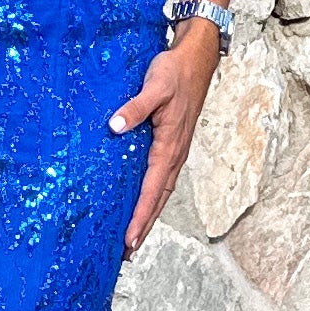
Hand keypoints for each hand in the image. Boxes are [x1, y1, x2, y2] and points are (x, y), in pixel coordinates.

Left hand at [109, 23, 222, 254]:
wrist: (195, 59)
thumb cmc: (174, 72)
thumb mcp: (154, 87)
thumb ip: (134, 108)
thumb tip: (114, 127)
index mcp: (170, 145)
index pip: (153, 189)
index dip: (140, 215)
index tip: (129, 238)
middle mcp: (174, 153)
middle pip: (159, 199)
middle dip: (144, 225)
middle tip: (128, 251)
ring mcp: (175, 150)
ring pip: (161, 190)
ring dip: (148, 214)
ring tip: (133, 236)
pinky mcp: (172, 143)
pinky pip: (161, 177)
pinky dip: (152, 195)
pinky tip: (141, 201)